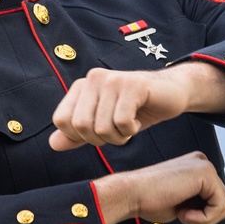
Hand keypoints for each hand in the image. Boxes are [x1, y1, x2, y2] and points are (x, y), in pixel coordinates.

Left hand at [50, 62, 224, 151]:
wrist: (172, 94)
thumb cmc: (136, 111)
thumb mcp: (103, 126)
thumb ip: (77, 135)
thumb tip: (53, 144)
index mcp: (81, 86)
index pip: (62, 121)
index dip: (80, 136)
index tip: (100, 131)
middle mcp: (93, 78)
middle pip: (80, 126)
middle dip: (101, 139)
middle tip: (118, 131)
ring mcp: (112, 79)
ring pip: (101, 127)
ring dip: (118, 137)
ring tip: (129, 125)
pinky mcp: (132, 85)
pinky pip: (121, 122)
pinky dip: (131, 131)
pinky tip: (138, 121)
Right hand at [93, 153, 224, 223]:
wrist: (131, 194)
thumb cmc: (147, 199)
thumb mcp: (181, 203)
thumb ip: (198, 204)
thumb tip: (212, 214)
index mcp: (196, 168)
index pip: (215, 198)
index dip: (201, 215)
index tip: (180, 211)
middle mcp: (202, 163)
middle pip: (223, 202)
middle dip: (205, 217)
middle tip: (182, 214)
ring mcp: (205, 166)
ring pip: (224, 206)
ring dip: (203, 219)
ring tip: (183, 213)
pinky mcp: (205, 174)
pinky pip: (219, 206)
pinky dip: (203, 218)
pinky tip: (184, 212)